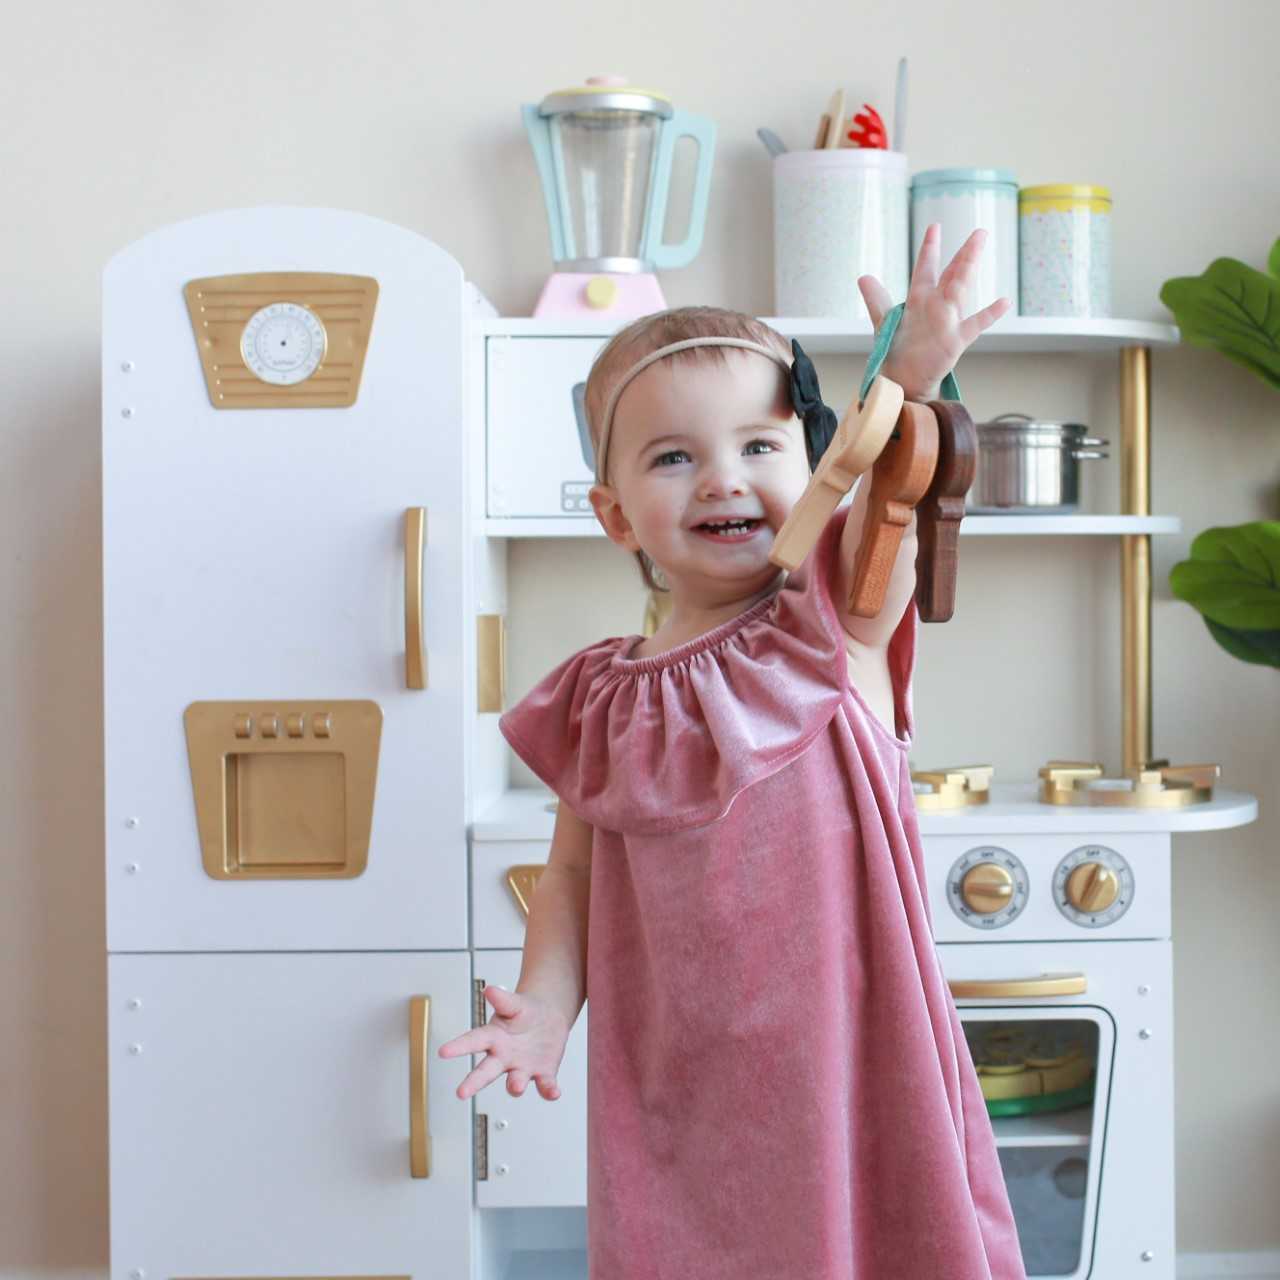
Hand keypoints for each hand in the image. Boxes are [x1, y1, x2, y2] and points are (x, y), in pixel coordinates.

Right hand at [437, 984, 569, 1100]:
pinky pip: (544, 1086)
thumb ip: (503, 999)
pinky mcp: (543, 1075)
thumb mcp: (514, 1003)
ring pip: (515, 1082)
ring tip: (515, 1085)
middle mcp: (503, 1058)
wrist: (549, 1019)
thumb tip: (489, 989)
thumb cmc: (524, 1013)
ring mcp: (522, 1069)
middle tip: (461, 1093)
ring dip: (514, 1085)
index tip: (442, 1052)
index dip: (458, 1047)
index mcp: (493, 1038)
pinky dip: (549, 1091)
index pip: (473, 1041)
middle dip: (474, 1083)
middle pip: (486, 1071)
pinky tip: (553, 1092)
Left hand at [858, 223, 1012, 400]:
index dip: (929, 248)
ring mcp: (948, 321)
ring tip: (980, 249)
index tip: (934, 226)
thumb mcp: (885, 321)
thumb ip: (877, 298)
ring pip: (960, 289)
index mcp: (919, 298)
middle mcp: (936, 305)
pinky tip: (1004, 302)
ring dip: (969, 268)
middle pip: (952, 274)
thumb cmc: (897, 348)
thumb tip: (863, 277)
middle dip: (964, 253)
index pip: (925, 268)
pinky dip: (989, 315)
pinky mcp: (955, 340)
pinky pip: (974, 325)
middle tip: (979, 232)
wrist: (904, 378)